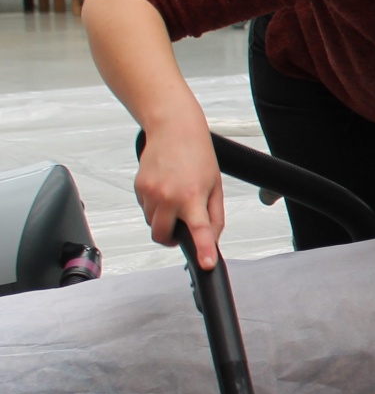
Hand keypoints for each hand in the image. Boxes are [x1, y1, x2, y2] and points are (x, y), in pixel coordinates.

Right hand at [135, 121, 224, 268]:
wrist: (174, 129)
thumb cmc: (198, 155)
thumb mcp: (216, 187)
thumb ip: (214, 216)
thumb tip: (211, 239)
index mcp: (193, 196)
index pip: (199, 230)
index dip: (202, 250)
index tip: (206, 264)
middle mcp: (168, 196)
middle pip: (163, 236)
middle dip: (171, 239)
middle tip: (182, 229)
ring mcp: (150, 193)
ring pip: (152, 224)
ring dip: (163, 221)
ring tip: (176, 199)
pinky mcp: (138, 188)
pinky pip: (145, 209)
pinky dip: (155, 207)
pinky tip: (165, 190)